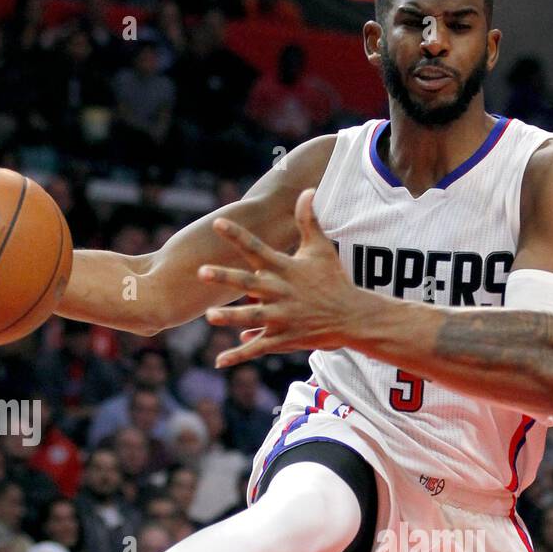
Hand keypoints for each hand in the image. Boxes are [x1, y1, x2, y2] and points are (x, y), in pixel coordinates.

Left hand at [199, 189, 361, 366]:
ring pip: (252, 317)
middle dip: (226, 277)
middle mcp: (281, 292)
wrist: (350, 316)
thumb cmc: (333, 280)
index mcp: (285, 269)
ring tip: (210, 316)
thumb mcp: (321, 248)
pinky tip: (219, 361)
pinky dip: (239, 354)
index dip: (238, 235)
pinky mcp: (284, 338)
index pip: (257, 248)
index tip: (218, 223)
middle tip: (202, 271)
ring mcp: (282, 317)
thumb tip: (307, 190)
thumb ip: (308, 220)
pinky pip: (258, 347)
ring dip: (231, 317)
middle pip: (249, 283)